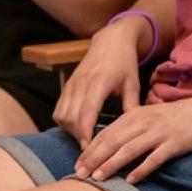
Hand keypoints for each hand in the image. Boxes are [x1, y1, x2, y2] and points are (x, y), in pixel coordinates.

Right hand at [55, 18, 145, 147]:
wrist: (111, 40)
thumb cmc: (124, 62)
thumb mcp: (133, 83)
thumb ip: (131, 106)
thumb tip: (132, 131)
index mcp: (99, 83)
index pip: (86, 114)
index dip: (85, 135)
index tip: (89, 150)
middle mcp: (81, 84)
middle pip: (71, 119)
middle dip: (78, 137)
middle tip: (90, 151)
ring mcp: (71, 84)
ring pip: (61, 115)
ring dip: (70, 131)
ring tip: (85, 139)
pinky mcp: (67, 85)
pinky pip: (59, 109)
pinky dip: (65, 122)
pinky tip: (77, 128)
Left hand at [75, 83, 191, 181]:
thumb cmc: (181, 116)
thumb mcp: (152, 116)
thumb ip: (134, 127)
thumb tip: (112, 145)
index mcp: (137, 114)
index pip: (107, 132)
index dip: (90, 148)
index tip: (78, 163)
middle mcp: (145, 122)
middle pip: (114, 141)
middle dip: (94, 158)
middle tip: (80, 173)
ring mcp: (160, 132)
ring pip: (130, 149)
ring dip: (112, 164)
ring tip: (98, 177)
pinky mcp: (175, 143)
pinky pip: (155, 158)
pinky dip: (141, 169)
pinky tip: (131, 179)